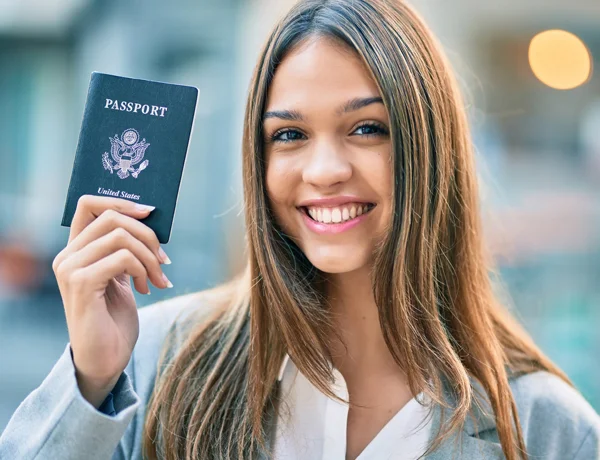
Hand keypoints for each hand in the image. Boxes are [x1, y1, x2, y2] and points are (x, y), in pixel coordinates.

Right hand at [52, 195, 171, 407]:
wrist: (105, 359)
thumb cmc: (114, 318)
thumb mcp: (122, 276)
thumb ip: (125, 248)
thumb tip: (150, 218)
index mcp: (75, 250)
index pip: (89, 204)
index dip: (122, 201)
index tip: (150, 213)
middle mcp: (66, 255)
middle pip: (112, 217)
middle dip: (148, 235)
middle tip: (164, 261)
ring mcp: (70, 269)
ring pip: (121, 235)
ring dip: (150, 256)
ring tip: (158, 278)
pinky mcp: (81, 283)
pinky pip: (123, 257)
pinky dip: (143, 270)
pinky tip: (146, 288)